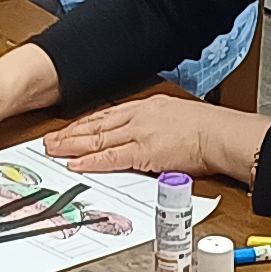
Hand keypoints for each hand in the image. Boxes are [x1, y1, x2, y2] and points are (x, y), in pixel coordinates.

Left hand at [43, 92, 259, 184]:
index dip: (86, 123)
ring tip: (54, 150)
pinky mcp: (144, 152)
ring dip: (73, 145)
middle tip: (50, 140)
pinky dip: (91, 161)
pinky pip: (111, 158)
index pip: (108, 114)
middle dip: (71, 133)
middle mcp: (138, 117)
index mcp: (146, 107)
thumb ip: (157, 125)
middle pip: (96, 125)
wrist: (220, 134)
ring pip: (98, 139)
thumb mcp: (177, 117)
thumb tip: (150, 136)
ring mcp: (139, 134)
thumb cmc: (207, 128)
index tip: (71, 129)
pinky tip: (76, 164)